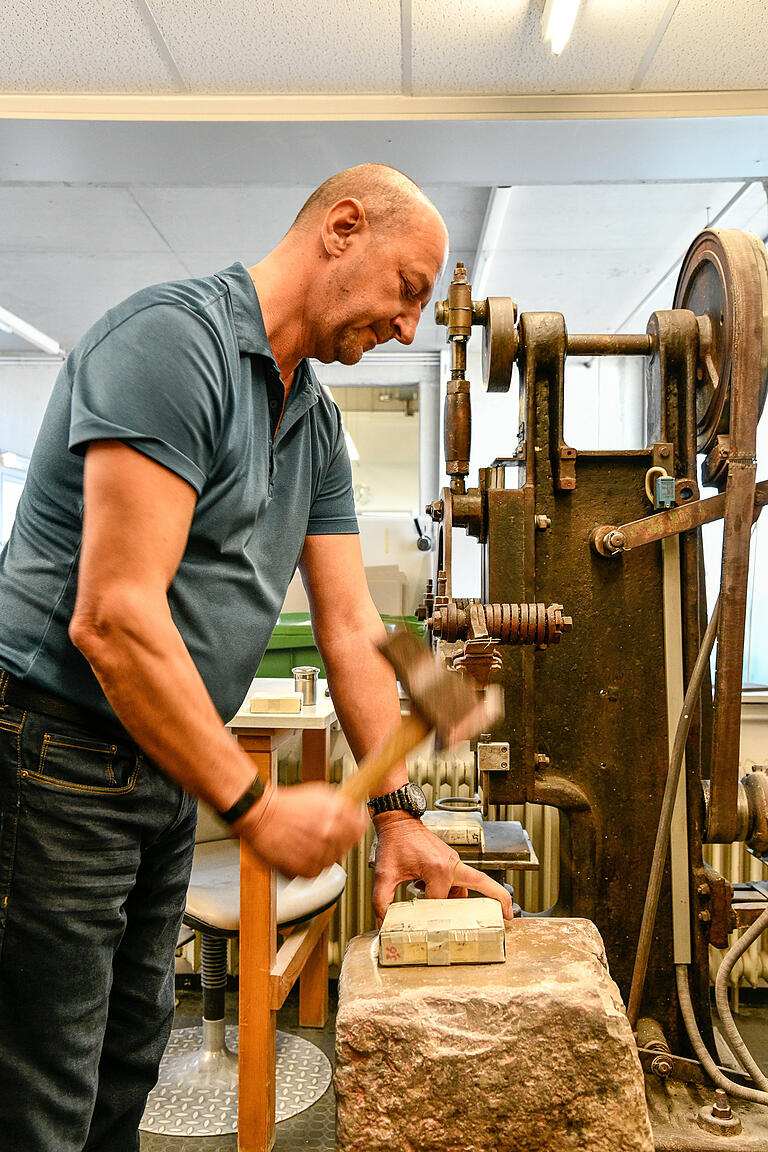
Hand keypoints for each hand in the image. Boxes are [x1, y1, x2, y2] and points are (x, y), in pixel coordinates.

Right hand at [238, 782, 366, 878]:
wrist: (260, 815)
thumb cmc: (286, 803)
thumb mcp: (320, 793)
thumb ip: (341, 804)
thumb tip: (353, 812)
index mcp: (337, 814)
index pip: (361, 828)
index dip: (355, 827)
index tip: (350, 828)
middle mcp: (330, 835)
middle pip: (347, 846)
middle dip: (337, 840)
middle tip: (321, 834)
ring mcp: (318, 854)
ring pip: (331, 860)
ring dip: (322, 853)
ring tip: (306, 842)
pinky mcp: (304, 870)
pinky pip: (316, 871)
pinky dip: (308, 864)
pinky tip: (299, 851)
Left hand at [371, 811, 515, 923]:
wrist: (398, 821)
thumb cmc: (394, 842)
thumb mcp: (384, 874)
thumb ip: (382, 901)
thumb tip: (384, 922)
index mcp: (438, 869)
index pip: (440, 904)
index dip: (429, 917)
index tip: (424, 927)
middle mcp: (451, 864)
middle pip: (483, 884)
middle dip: (499, 900)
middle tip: (507, 917)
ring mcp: (453, 861)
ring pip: (468, 886)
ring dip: (464, 900)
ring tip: (459, 916)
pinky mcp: (450, 861)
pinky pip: (460, 880)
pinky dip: (454, 892)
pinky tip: (434, 897)